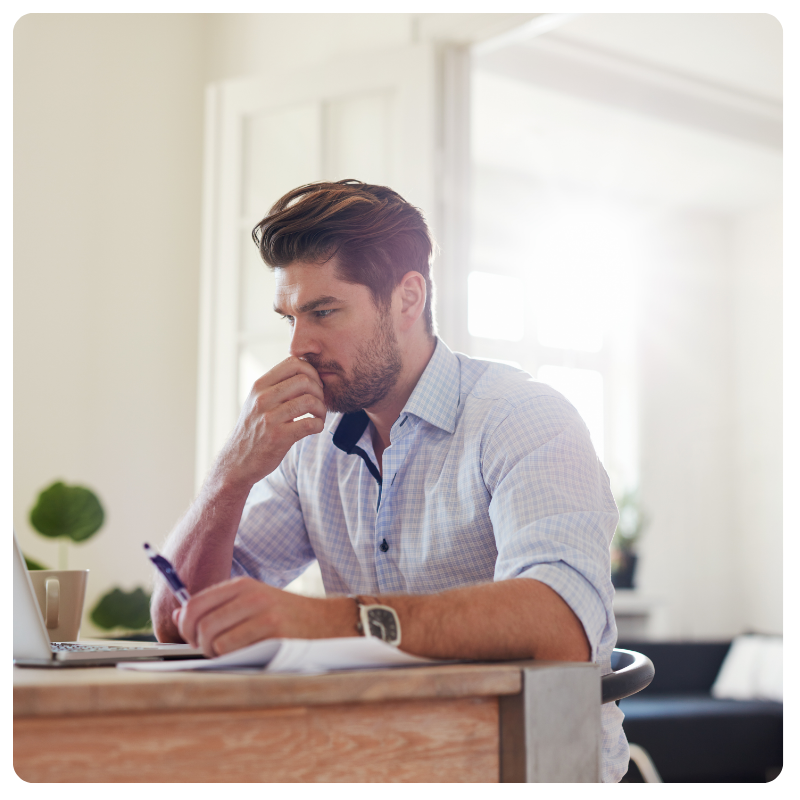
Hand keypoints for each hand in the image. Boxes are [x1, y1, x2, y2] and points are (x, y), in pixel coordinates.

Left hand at [172, 577, 352, 656]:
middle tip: (211, 651)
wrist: (327, 621)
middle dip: (198, 644)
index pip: (194, 604)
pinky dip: (231, 659)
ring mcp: (262, 613)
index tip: (192, 638)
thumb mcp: (252, 602)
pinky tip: (244, 656)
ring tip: (230, 654)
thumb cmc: (285, 616)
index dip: (185, 626)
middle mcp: (249, 596)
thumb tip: (179, 615)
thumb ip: (216, 607)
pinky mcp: (272, 632)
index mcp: (241, 585)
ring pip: (212, 640)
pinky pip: (232, 651)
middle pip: (199, 624)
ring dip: (215, 655)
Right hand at [217, 356, 326, 488]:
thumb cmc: (254, 429)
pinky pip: (310, 424)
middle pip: (305, 380)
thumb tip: (305, 369)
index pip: (293, 362)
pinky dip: (319, 425)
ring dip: (322, 409)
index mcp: (259, 386)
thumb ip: (276, 386)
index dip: (311, 371)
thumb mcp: (257, 402)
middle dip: (319, 390)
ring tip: (319, 416)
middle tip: (319, 402)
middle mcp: (263, 399)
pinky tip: (315, 427)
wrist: (237, 462)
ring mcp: (269, 418)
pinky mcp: (278, 437)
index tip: (314, 385)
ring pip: (310, 401)